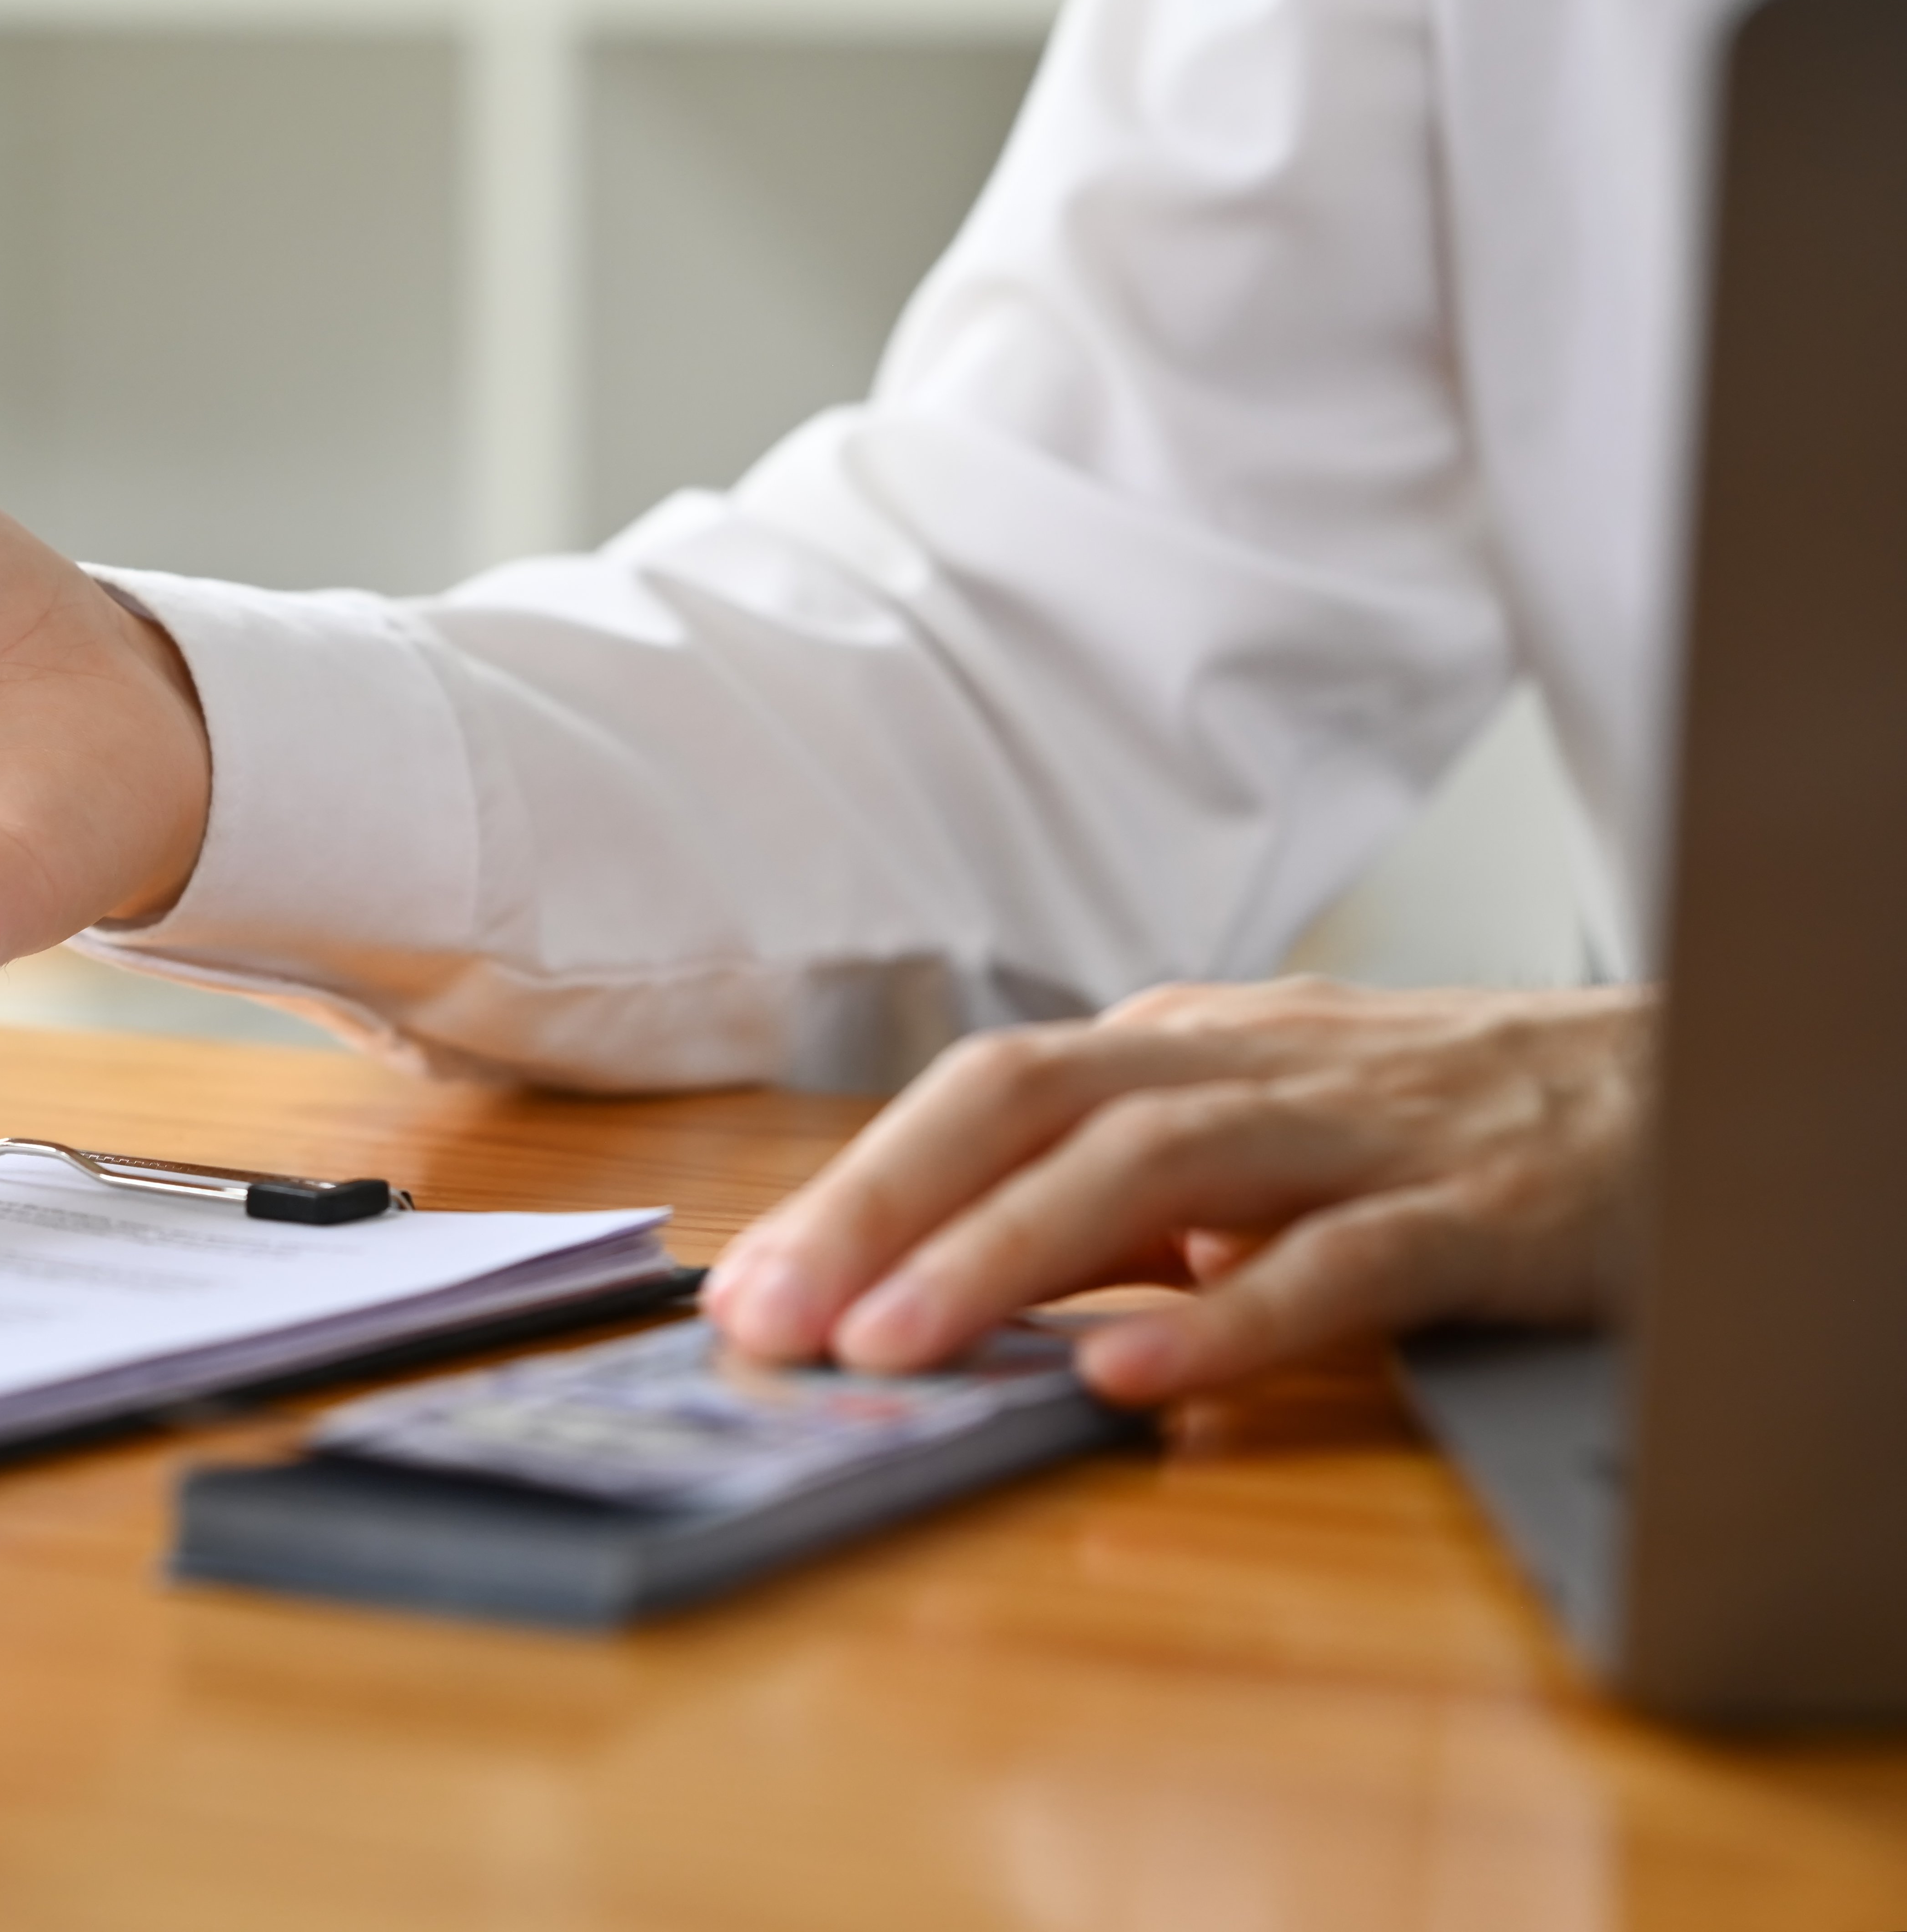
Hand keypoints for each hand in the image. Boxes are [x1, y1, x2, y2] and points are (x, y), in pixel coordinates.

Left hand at [703, 978, 1649, 1403]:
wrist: (1685, 1086)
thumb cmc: (1435, 1130)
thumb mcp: (1250, 1148)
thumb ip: (1115, 1208)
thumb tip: (939, 1286)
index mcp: (1175, 1049)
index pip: (976, 1096)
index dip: (852, 1185)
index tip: (743, 1288)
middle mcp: (1244, 1066)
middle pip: (1025, 1105)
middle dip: (880, 1209)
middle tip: (770, 1320)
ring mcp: (1361, 1134)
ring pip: (1149, 1173)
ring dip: (1004, 1260)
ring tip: (894, 1346)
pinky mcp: (1477, 1212)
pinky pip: (1334, 1264)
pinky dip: (1227, 1318)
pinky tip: (1135, 1380)